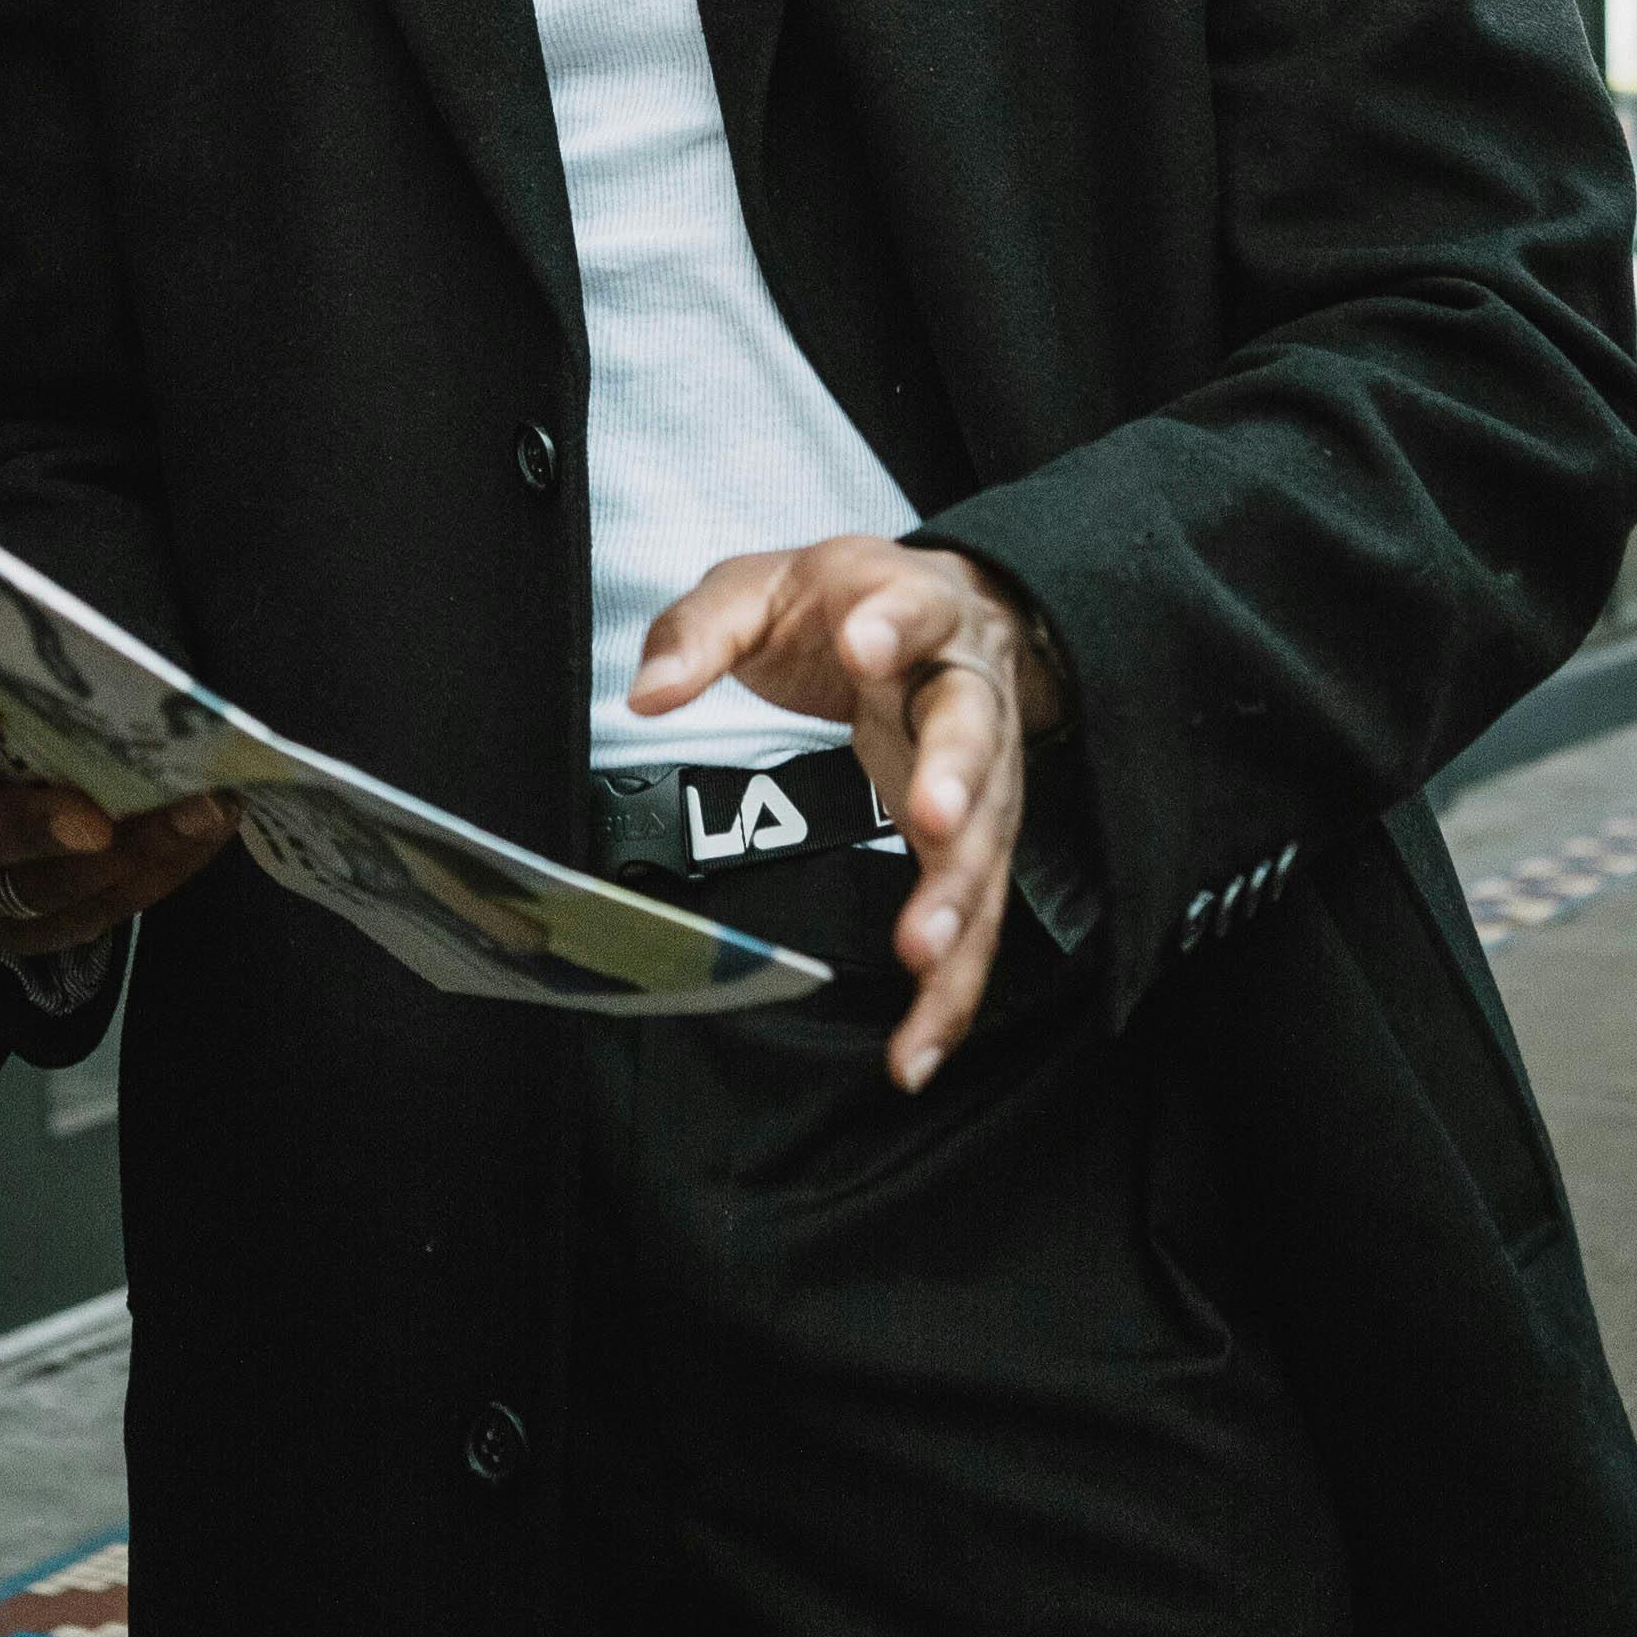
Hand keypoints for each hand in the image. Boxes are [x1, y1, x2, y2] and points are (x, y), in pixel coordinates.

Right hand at [0, 683, 237, 960]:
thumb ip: (1, 668)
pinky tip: (204, 836)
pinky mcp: (12, 937)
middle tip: (96, 818)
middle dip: (36, 829)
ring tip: (201, 812)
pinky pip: (88, 919)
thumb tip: (70, 635)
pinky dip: (154, 877)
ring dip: (132, 854)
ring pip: (40, 894)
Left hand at [629, 539, 1061, 1093]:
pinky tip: (920, 1048)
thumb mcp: (763, 589)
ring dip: (959, 900)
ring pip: (987, 838)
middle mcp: (962, 687)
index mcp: (907, 607)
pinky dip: (954, 988)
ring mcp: (983, 770)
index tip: (866, 643)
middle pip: (972, 731)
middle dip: (955, 778)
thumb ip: (702, 632)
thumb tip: (649, 694)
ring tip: (924, 955)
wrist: (954, 614)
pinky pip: (977, 918)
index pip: (906, 607)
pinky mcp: (975, 841)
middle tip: (931, 819)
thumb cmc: (846, 605)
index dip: (891, 625)